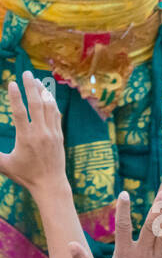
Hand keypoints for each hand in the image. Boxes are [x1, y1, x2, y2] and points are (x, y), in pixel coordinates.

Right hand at [0, 73, 66, 196]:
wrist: (51, 184)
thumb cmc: (26, 175)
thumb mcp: (4, 165)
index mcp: (26, 138)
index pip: (20, 112)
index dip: (16, 97)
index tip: (12, 83)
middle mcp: (41, 133)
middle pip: (36, 104)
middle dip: (31, 86)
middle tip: (26, 72)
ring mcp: (52, 133)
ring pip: (49, 107)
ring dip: (43, 92)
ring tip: (36, 80)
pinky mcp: (59, 136)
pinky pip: (56, 115)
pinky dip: (52, 103)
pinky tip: (48, 95)